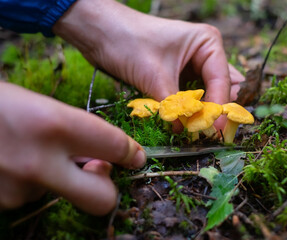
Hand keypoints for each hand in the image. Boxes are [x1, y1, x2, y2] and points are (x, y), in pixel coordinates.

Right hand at [0, 82, 145, 214]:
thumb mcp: (38, 104)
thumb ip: (74, 132)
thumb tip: (100, 158)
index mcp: (54, 125)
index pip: (115, 146)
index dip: (131, 153)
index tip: (135, 157)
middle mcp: (38, 163)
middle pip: (101, 199)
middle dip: (108, 190)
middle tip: (102, 173)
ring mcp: (16, 190)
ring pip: (59, 193)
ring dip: (55, 177)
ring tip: (28, 150)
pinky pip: (31, 196)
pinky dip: (30, 182)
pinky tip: (11, 161)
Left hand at [53, 0, 243, 128]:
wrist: (98, 32)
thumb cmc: (127, 42)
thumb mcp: (155, 76)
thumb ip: (174, 106)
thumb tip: (186, 132)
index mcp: (207, 43)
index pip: (222, 80)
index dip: (219, 107)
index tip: (213, 130)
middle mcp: (203, 53)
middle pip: (217, 88)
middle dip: (212, 110)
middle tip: (207, 133)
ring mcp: (189, 64)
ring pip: (203, 94)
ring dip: (198, 112)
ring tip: (196, 130)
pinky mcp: (175, 75)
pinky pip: (187, 96)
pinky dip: (185, 109)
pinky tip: (183, 121)